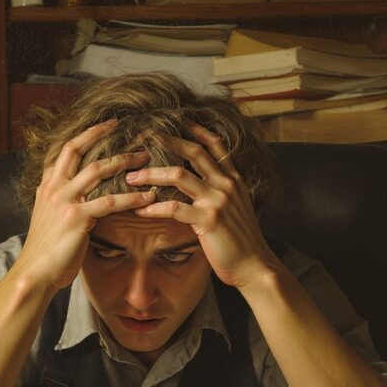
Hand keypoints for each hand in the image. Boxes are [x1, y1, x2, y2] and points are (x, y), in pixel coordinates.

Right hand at [13, 120, 155, 291]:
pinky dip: (132, 197)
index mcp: (47, 186)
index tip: (105, 125)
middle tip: (127, 129)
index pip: (65, 151)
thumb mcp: (49, 219)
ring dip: (124, 161)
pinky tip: (149, 198)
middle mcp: (54, 188)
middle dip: (102, 134)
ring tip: (145, 159)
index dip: (86, 135)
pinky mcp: (77, 218)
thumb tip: (80, 199)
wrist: (35, 273)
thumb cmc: (45, 252)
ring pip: (98, 169)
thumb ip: (62, 203)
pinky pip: (110, 201)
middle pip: (78, 149)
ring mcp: (64, 200)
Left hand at [125, 123, 277, 287]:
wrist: (254, 266)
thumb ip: (222, 192)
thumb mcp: (237, 208)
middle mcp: (226, 185)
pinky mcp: (208, 220)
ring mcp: (218, 201)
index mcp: (233, 180)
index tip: (177, 120)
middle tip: (143, 137)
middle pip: (193, 152)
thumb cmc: (241, 241)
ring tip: (132, 178)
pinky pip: (174, 208)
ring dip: (151, 174)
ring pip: (178, 175)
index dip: (196, 130)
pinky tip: (140, 210)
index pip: (215, 145)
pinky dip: (154, 208)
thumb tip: (203, 184)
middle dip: (166, 142)